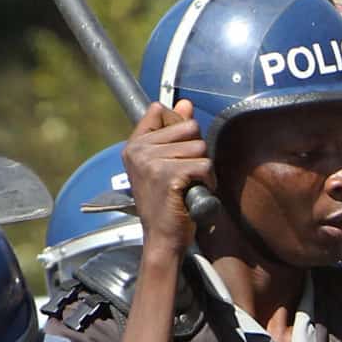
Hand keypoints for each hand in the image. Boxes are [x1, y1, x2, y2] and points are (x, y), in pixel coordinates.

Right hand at [124, 100, 212, 251]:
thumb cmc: (165, 203)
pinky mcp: (168, 175)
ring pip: (199, 147)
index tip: (175, 153)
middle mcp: (138, 150)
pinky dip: (208, 181)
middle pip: (189, 128)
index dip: (179, 128)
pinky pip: (204, 166)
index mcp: (134, 145)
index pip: (161, 111)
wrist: (162, 238)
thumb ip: (173, 131)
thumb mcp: (163, 163)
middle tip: (185, 174)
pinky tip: (194, 192)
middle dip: (196, 151)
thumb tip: (184, 103)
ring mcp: (151, 162)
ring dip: (203, 168)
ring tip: (189, 185)